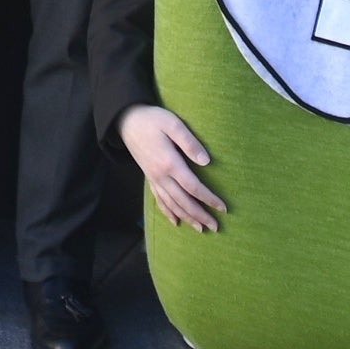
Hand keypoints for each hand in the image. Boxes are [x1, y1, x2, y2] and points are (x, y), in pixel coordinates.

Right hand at [122, 104, 225, 231]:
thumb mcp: (173, 124)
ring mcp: (154, 179)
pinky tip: (176, 221)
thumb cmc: (153, 120)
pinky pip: (159, 200)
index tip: (223, 208)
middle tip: (216, 227)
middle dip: (200, 216)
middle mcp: (161, 176)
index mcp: (170, 163)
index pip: (193, 187)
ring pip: (172, 205)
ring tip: (200, 229)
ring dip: (187, 218)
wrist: (127, 121)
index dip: (209, 199)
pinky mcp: (149, 178)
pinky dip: (168, 213)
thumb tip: (207, 162)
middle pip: (183, 202)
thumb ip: (190, 143)